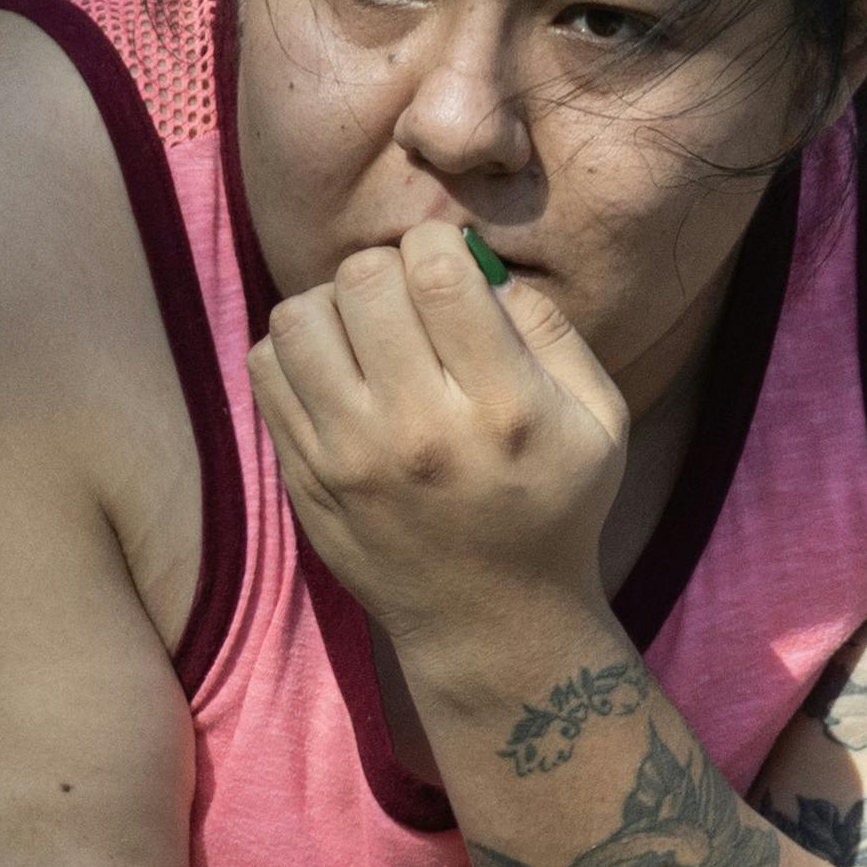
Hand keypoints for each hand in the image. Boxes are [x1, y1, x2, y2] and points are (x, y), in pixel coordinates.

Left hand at [256, 217, 626, 660]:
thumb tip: (474, 262)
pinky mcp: (305, 478)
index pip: (437, 270)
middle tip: (408, 300)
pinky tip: (338, 371)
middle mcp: (418, 431)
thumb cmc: (554, 508)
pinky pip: (267, 367)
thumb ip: (548, 327)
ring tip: (366, 332)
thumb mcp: (599, 421)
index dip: (439, 244)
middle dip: (387, 267)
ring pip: (299, 316)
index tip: (449, 268)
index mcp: (501, 407)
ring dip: (334, 304)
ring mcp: (350, 458)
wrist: (492, 623)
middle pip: (363, 280)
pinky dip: (296, 349)